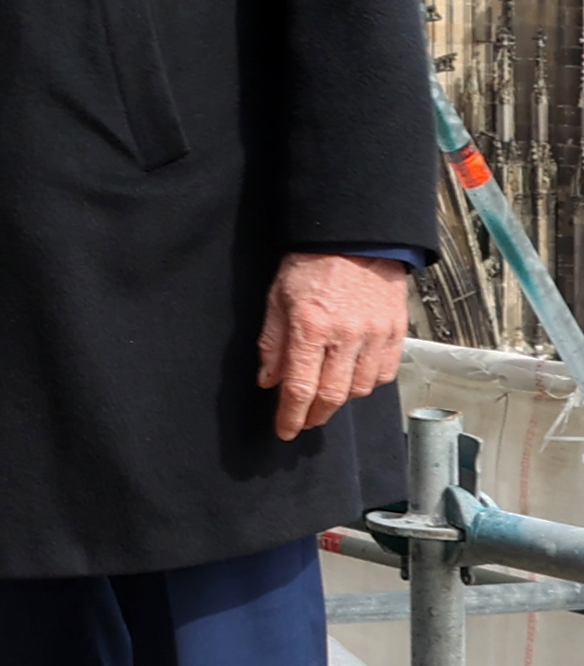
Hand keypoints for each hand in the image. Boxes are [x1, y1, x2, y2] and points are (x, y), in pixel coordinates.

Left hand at [257, 251, 409, 442]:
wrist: (356, 236)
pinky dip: (368, 383)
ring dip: (341, 399)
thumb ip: (273, 342)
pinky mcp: (396, 332)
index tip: (285, 430)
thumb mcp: (278, 296)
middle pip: (332, 396)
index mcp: (310, 327)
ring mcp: (375, 335)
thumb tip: (269, 380)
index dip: (291, 416)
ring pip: (360, 389)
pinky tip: (354, 378)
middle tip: (304, 420)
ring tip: (327, 395)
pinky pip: (385, 374)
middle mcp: (346, 336)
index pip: (300, 388)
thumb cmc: (312, 261)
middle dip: (315, 415)